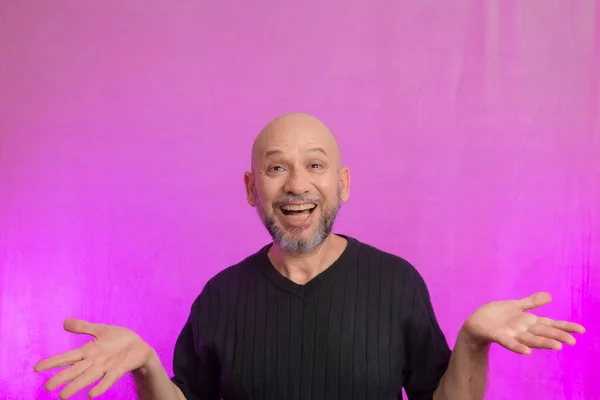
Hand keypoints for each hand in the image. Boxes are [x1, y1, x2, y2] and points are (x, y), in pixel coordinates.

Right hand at [34, 318, 155, 398]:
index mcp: (87, 351)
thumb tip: (64, 322)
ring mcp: (105, 367)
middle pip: (74, 371)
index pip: (67, 357)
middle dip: (61, 378)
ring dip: (75, 386)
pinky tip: (91, 394)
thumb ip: (83, 328)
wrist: (139, 346)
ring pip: (87, 378)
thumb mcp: (100, 330)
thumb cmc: (118, 339)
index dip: (52, 362)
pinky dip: (100, 386)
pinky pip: (108, 379)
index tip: (36, 368)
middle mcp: (93, 362)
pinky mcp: (118, 370)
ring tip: (62, 396)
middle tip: (46, 388)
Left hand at [461, 292, 585, 354]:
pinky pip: (509, 342)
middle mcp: (523, 330)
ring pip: (530, 339)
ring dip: (543, 343)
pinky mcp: (498, 335)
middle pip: (543, 332)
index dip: (565, 326)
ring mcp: (511, 334)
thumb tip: (550, 296)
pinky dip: (518, 347)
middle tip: (573, 342)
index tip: (582, 330)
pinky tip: (527, 352)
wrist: (475, 323)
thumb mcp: (515, 306)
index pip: (550, 324)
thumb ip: (531, 303)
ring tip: (557, 346)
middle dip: (557, 336)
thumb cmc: (496, 316)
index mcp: (528, 321)